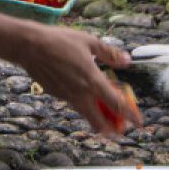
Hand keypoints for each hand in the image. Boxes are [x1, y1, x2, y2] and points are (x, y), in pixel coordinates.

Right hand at [19, 25, 142, 136]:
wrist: (29, 46)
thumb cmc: (59, 40)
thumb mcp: (89, 42)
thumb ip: (109, 54)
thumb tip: (127, 61)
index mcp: (92, 80)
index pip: (116, 104)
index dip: (130, 115)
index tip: (139, 123)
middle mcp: (80, 93)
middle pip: (99, 122)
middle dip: (112, 129)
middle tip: (120, 129)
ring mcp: (66, 96)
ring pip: (85, 114)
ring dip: (97, 118)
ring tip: (105, 113)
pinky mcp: (55, 94)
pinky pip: (74, 103)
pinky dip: (83, 104)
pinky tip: (83, 93)